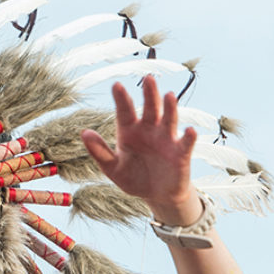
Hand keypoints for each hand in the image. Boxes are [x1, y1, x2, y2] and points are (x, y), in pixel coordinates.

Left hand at [81, 75, 199, 224]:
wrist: (156, 195)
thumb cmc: (133, 178)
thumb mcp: (112, 168)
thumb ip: (99, 151)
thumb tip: (84, 133)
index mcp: (130, 131)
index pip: (125, 112)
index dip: (121, 99)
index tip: (116, 85)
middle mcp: (149, 130)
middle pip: (150, 108)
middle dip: (150, 94)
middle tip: (148, 78)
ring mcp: (166, 139)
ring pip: (169, 120)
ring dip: (170, 108)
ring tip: (168, 95)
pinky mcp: (181, 153)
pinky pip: (185, 143)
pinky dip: (188, 137)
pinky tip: (189, 130)